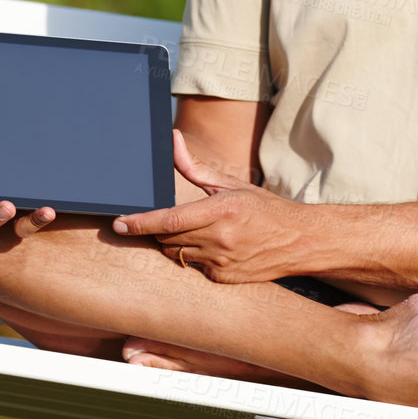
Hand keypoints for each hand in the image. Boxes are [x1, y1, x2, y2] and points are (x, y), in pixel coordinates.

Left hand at [112, 130, 306, 282]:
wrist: (298, 240)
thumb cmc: (263, 208)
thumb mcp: (230, 184)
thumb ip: (194, 167)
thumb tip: (172, 140)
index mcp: (221, 210)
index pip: (169, 219)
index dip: (140, 222)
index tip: (119, 224)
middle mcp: (220, 238)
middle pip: (167, 237)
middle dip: (158, 228)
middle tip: (163, 219)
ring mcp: (221, 261)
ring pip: (177, 254)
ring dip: (174, 242)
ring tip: (195, 230)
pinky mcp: (223, 278)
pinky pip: (193, 267)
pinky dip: (194, 256)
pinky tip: (213, 246)